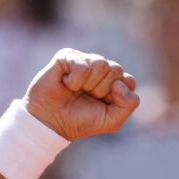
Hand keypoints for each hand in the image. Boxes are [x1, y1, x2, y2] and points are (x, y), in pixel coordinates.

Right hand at [22, 49, 139, 140]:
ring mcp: (85, 60)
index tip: (102, 103)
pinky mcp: (67, 56)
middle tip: (87, 96)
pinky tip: (66, 84)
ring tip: (77, 90)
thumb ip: (129, 104)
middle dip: (102, 90)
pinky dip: (75, 81)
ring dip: (89, 85)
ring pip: (102, 64)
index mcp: (114, 80)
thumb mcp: (112, 120)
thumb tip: (121, 84)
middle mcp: (101, 68)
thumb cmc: (80, 121)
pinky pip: (82, 67)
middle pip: (117, 70)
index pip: (129, 80)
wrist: (50, 123)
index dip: (117, 96)